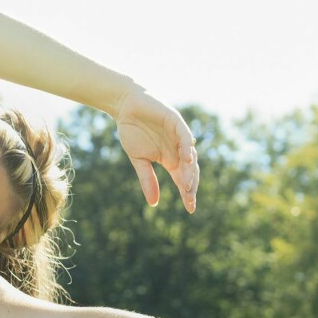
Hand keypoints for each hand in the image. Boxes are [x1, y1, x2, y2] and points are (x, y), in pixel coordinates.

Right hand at [113, 88, 198, 212]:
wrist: (126, 107)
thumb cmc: (132, 131)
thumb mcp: (138, 160)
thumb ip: (147, 179)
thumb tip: (154, 204)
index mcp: (170, 159)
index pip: (182, 179)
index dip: (187, 193)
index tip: (190, 209)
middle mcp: (178, 149)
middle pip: (190, 171)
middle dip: (190, 186)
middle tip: (190, 200)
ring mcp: (179, 136)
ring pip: (190, 156)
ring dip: (190, 171)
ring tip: (187, 185)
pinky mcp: (176, 122)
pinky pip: (185, 137)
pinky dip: (187, 148)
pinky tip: (187, 159)